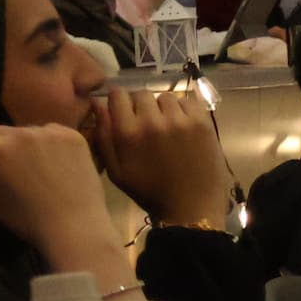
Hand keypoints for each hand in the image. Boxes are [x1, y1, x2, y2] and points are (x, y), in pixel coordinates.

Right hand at [0, 116, 114, 260]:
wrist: (74, 226)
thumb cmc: (24, 217)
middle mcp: (20, 132)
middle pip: (1, 132)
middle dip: (0, 148)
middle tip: (13, 174)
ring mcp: (49, 132)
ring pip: (28, 132)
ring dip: (27, 146)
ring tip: (40, 174)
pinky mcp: (73, 135)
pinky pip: (53, 134)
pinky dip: (51, 146)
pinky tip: (58, 168)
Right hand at [96, 89, 227, 224]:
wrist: (190, 207)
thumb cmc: (149, 192)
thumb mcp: (115, 170)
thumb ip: (103, 135)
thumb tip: (97, 103)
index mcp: (128, 132)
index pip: (118, 95)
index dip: (120, 102)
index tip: (125, 113)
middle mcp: (152, 120)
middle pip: (142, 94)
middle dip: (141, 105)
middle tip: (147, 124)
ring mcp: (180, 119)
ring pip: (166, 97)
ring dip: (164, 108)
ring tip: (167, 127)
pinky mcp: (202, 122)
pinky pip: (189, 102)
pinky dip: (185, 110)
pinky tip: (184, 127)